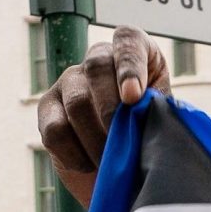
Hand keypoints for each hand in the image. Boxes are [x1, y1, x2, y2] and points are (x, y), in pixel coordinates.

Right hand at [36, 26, 170, 211]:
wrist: (123, 170)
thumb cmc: (149, 138)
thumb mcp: (162, 121)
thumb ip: (157, 112)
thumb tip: (149, 116)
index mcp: (133, 53)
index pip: (127, 40)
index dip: (129, 66)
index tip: (133, 98)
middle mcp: (97, 60)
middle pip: (96, 69)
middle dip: (111, 110)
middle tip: (124, 142)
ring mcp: (69, 82)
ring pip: (76, 103)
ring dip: (96, 139)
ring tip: (111, 162)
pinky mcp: (48, 110)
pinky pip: (55, 130)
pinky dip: (75, 154)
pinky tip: (90, 166)